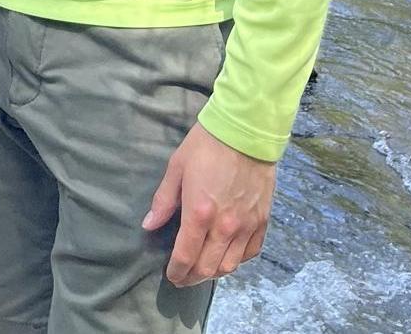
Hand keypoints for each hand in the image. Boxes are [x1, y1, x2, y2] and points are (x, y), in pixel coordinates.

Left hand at [143, 121, 275, 286]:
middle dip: (192, 277)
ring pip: (230, 266)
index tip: (170, 275)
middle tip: (182, 277)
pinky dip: (237, 261)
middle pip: (208, 268)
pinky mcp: (262, 222)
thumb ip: (163, 201)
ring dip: (214, 273)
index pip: (186, 256)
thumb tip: (148, 225)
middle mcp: (225, 227)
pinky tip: (227, 256)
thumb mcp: (176, 167)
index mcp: (199, 213)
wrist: (246, 132)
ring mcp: (246, 226)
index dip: (176, 270)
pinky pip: (250, 253)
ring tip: (202, 270)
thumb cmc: (205, 146)